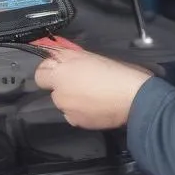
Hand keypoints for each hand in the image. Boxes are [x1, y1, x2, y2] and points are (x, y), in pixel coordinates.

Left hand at [34, 49, 152, 129]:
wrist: (135, 98)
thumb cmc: (116, 72)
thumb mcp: (89, 56)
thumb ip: (67, 55)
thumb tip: (53, 51)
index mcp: (61, 73)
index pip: (40, 74)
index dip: (50, 70)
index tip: (62, 68)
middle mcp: (59, 94)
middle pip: (53, 89)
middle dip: (64, 85)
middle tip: (83, 81)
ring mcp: (67, 111)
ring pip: (64, 103)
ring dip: (73, 99)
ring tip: (93, 95)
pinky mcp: (77, 123)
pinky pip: (73, 115)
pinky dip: (81, 111)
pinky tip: (96, 106)